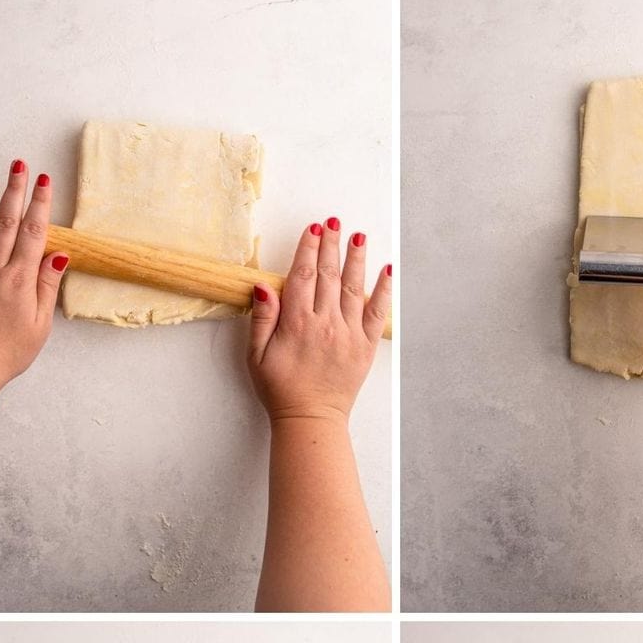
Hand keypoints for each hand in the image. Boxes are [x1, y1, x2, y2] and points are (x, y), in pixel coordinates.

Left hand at [0, 163, 68, 404]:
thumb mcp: (40, 326)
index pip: (33, 232)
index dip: (40, 204)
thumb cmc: (6, 353)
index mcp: (19, 281)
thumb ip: (47, 287)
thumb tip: (58, 256)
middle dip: (14, 190)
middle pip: (6, 221)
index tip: (44, 182)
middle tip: (19, 165)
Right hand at [246, 219, 390, 423]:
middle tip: (333, 222)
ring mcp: (348, 334)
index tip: (313, 229)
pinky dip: (383, 291)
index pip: (304, 275)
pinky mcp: (365, 347)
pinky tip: (386, 271)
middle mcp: (326, 323)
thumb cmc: (280, 389)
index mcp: (297, 323)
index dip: (308, 249)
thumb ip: (262, 318)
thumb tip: (264, 285)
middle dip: (331, 245)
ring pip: (354, 288)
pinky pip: (377, 313)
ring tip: (358, 237)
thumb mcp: (257, 355)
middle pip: (330, 275)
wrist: (310, 419)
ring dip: (356, 259)